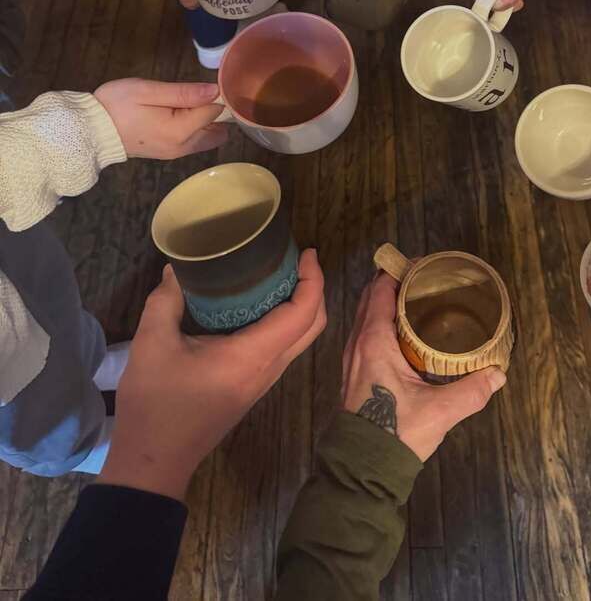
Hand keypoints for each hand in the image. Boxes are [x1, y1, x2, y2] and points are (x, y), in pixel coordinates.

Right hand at [94, 79, 227, 158]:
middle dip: (214, 114)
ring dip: (205, 123)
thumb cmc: (117, 104)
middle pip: (217, 131)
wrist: (91, 129)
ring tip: (185, 103)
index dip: (211, 96)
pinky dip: (195, 130)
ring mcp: (175, 153)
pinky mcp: (167, 154)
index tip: (198, 86)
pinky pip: (193, 143)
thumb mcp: (148, 91)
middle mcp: (182, 147)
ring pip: (206, 139)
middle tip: (194, 96)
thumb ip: (184, 93)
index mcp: (180, 131)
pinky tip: (179, 115)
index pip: (214, 112)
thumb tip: (215, 91)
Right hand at [99, 252, 325, 498]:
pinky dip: (284, 322)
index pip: (303, 313)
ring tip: (278, 275)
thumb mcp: (152, 344)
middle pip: (312, 326)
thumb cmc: (155, 404)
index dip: (313, 279)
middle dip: (314, 289)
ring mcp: (262, 382)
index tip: (306, 252)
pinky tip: (256, 305)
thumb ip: (165, 301)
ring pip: (299, 340)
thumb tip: (177, 270)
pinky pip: (282, 349)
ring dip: (300, 306)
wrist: (152, 464)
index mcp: (253, 356)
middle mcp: (268, 369)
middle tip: (297, 260)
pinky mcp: (251, 388)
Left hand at [342, 273, 505, 461]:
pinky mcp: (356, 373)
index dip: (398, 272)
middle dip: (394, 284)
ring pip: (366, 316)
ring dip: (385, 303)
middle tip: (425, 281)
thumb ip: (471, 391)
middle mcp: (358, 343)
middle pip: (371, 298)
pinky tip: (405, 334)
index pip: (380, 290)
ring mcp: (353, 358)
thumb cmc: (396, 432)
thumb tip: (498, 374)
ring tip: (418, 302)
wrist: (363, 468)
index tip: (422, 265)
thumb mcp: (440, 411)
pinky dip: (381, 322)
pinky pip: (366, 334)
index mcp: (373, 341)